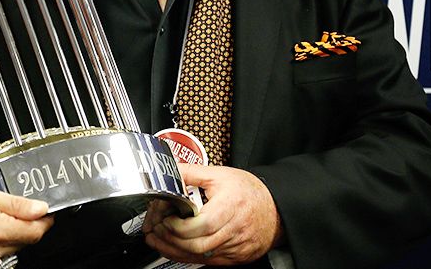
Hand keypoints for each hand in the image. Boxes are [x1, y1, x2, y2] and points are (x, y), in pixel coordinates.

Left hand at [143, 164, 281, 264]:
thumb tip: (168, 170)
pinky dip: (188, 256)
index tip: (164, 218)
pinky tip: (175, 248)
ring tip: (158, 239)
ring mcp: (236, 248)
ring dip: (175, 250)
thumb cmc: (250, 191)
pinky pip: (208, 262)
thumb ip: (191, 172)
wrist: (276, 208)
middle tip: (155, 229)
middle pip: (198, 244)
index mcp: (231, 207)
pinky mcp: (235, 258)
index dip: (178, 225)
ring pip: (201, 257)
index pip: (201, 225)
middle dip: (171, 239)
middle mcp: (235, 231)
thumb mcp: (219, 174)